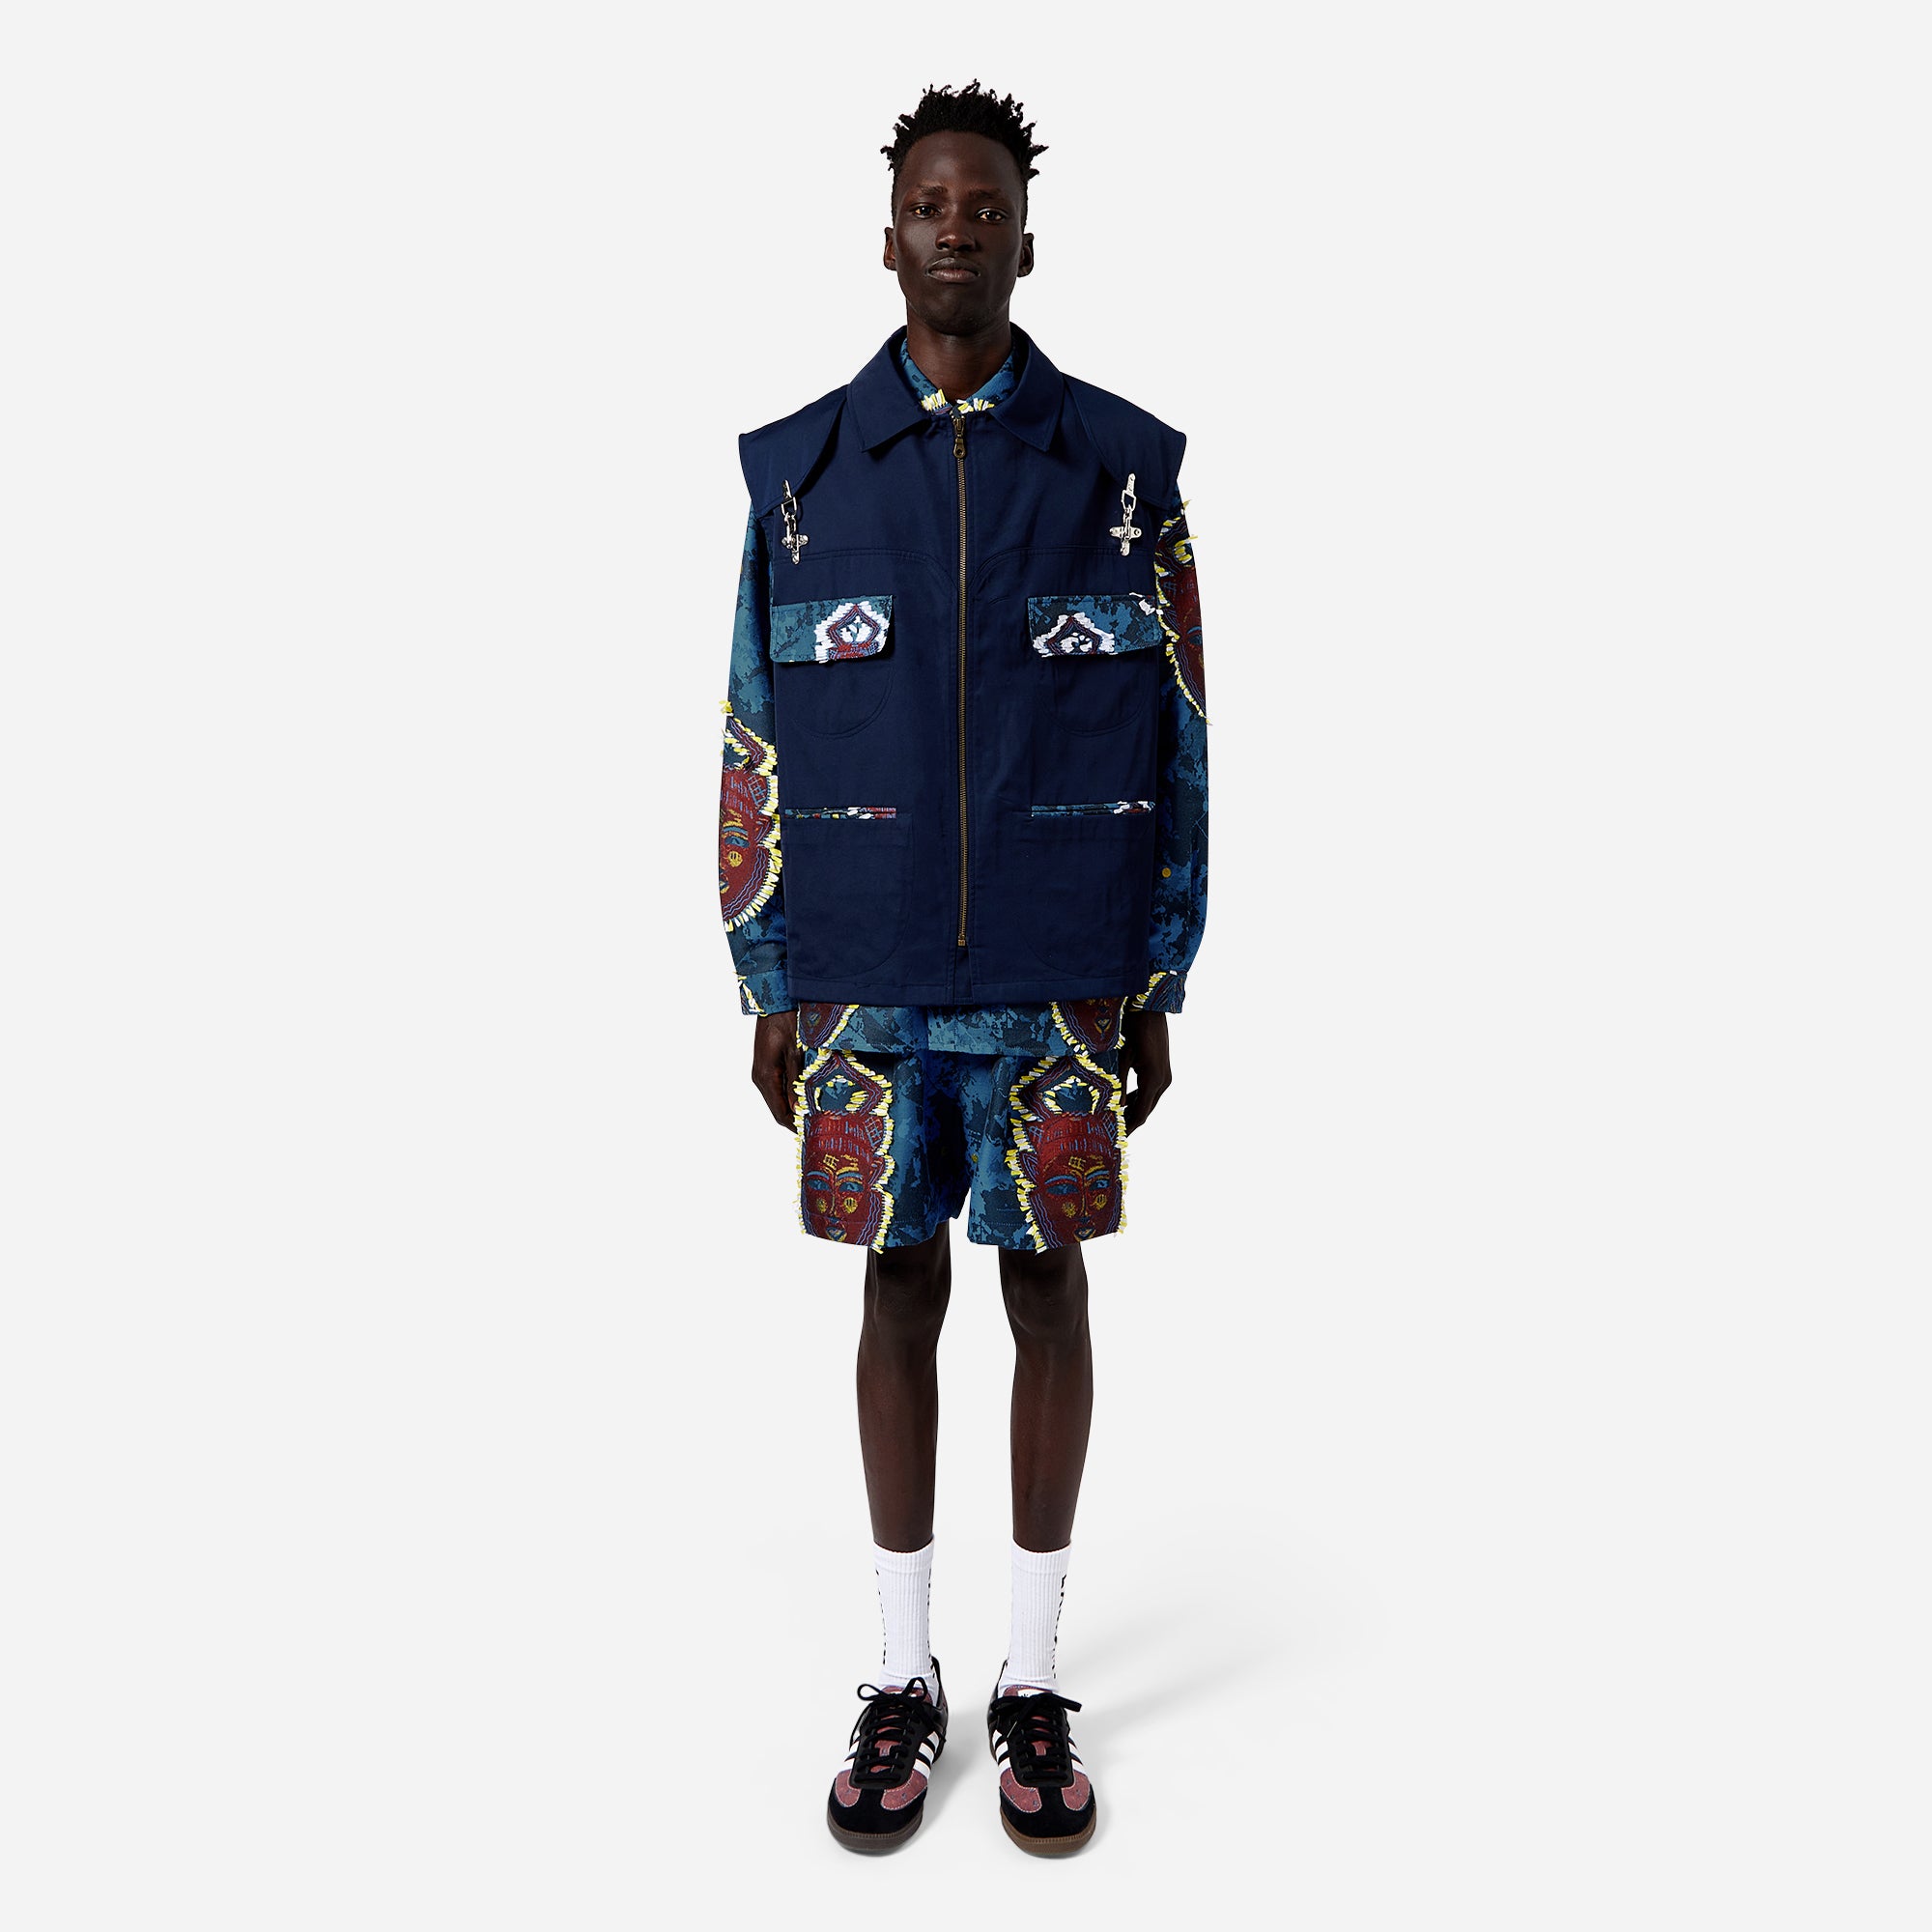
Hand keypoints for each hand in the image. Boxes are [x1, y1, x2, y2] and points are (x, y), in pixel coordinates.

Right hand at [751, 1009, 803, 1129]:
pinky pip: (776, 1087)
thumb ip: (796, 1082)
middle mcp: (760, 1078)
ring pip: (777, 1099)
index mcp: (766, 1077)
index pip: (779, 1113)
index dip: (794, 1126)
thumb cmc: (786, 1023)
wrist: (774, 1003)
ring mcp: (760, 1072)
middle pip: (777, 1108)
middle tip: (816, 1124)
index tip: (810, 1133)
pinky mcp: (765, 1066)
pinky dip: (789, 1095)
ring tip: (813, 1112)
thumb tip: (798, 1109)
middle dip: (795, 1118)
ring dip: (792, 1107)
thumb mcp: (796, 1053)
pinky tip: (803, 1095)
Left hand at [1118, 1009, 1171, 1133]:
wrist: (1150, 1010)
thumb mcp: (1122, 1057)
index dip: (1130, 1127)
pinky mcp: (1164, 1070)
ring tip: (1117, 1117)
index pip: (1141, 1113)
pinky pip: (1152, 1091)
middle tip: (1115, 1130)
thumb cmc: (1132, 1030)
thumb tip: (1117, 1107)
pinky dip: (1141, 1099)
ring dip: (1136, 1110)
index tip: (1118, 1136)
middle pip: (1147, 1110)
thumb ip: (1119, 1084)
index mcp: (1153, 1080)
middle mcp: (1163, 1081)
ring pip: (1150, 1101)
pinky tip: (1127, 1101)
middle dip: (1131, 1121)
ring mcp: (1166, 1076)